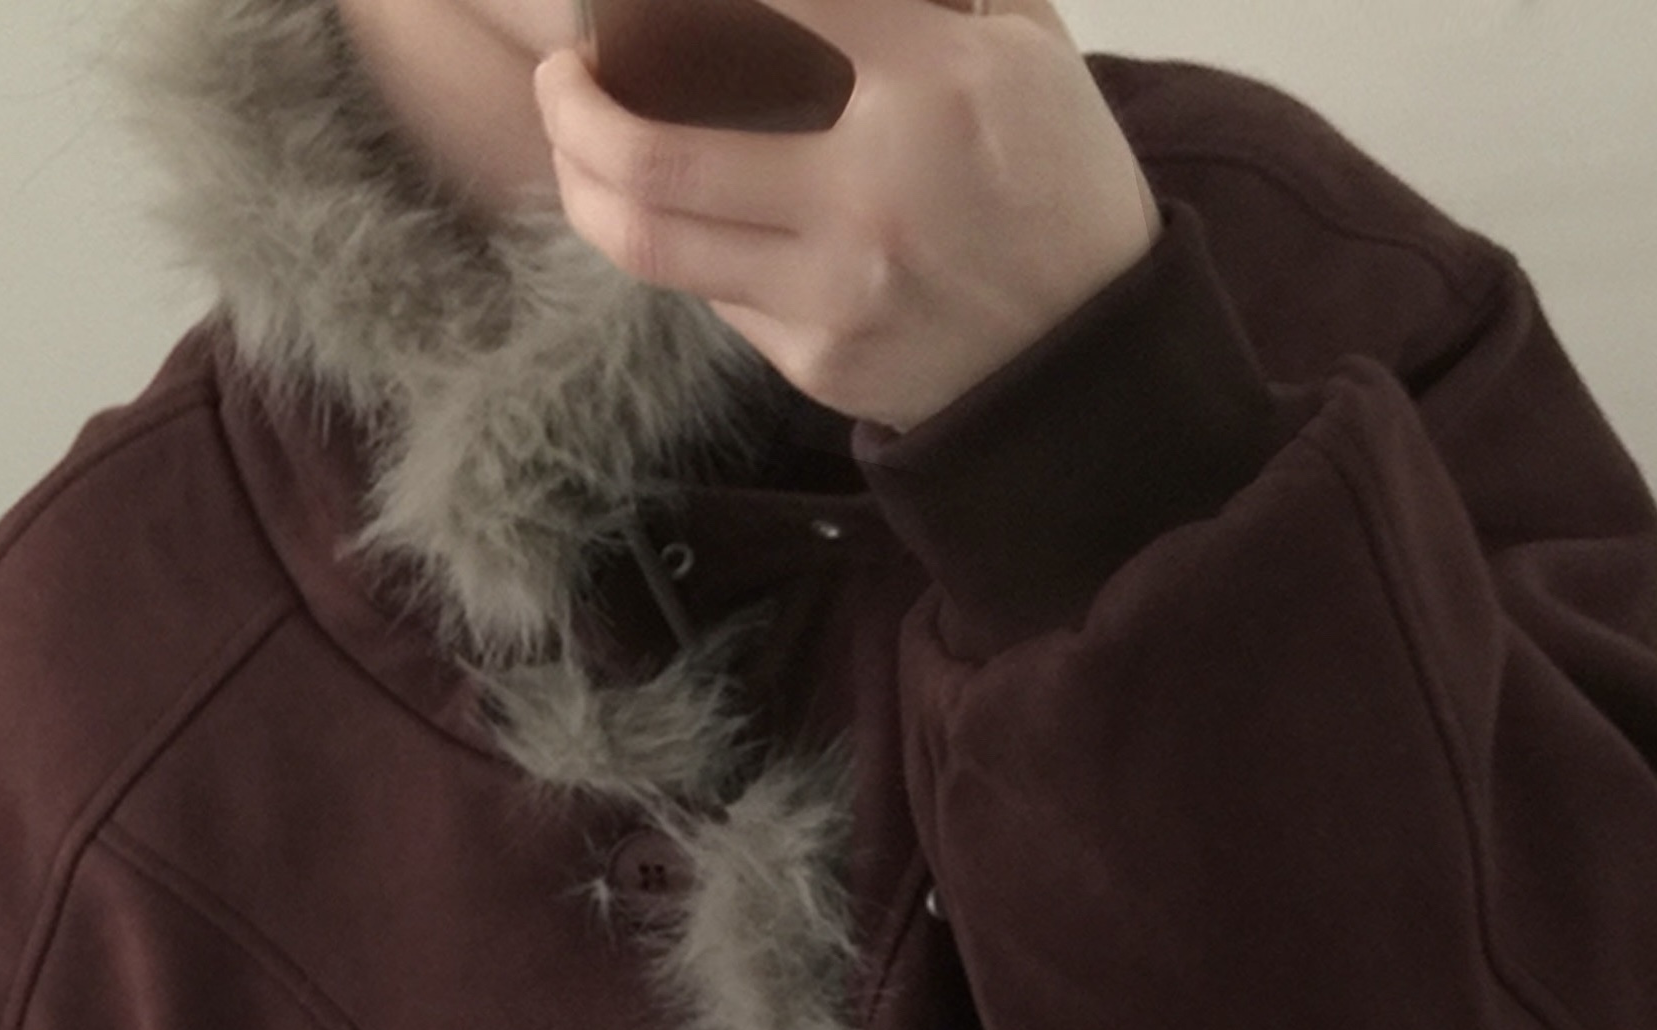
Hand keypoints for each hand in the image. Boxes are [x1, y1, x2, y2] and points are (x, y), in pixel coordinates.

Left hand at [532, 0, 1161, 433]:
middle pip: (653, 145)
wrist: (1092, 366)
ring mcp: (834, 287)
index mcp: (932, 80)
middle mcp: (870, 187)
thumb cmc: (1053, 184)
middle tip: (564, 72)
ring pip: (649, 234)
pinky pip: (706, 288)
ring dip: (582, 181)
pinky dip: (668, 237)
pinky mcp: (816, 360)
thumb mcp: (1025, 45)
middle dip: (575, 103)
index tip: (628, 0)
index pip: (755, 5)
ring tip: (573, 137)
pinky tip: (660, 203)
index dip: (661, 2)